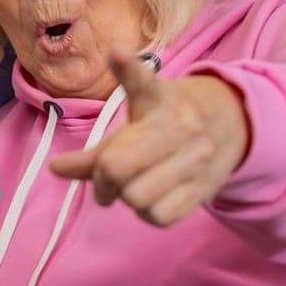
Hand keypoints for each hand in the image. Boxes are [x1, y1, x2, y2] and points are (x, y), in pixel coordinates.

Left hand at [48, 48, 250, 226]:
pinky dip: (148, 213)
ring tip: (132, 185)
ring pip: (137, 198)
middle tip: (105, 179)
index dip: (123, 76)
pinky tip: (151, 198)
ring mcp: (196, 160)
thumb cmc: (165, 119)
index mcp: (158, 99)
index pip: (139, 86)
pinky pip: (160, 217)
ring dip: (126, 197)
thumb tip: (55, 168)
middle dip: (102, 180)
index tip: (110, 68)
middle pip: (116, 168)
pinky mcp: (204, 189)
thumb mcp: (134, 117)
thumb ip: (94, 148)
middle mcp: (180, 127)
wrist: (231, 121)